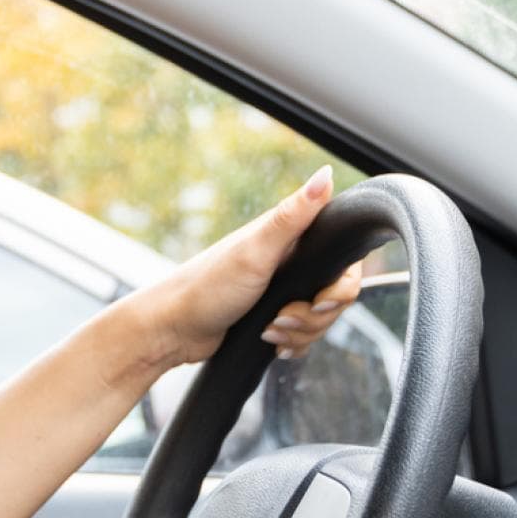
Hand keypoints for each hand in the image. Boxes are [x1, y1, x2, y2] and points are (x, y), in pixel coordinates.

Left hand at [145, 167, 362, 369]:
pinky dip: (292, 343)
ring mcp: (282, 291)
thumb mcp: (254, 251)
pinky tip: (270, 343)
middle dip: (314, 318)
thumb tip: (325, 174)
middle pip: (337, 297)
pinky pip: (303, 335)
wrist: (171, 329)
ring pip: (321, 320)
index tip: (320, 301)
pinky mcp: (273, 315)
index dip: (341, 288)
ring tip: (268, 331)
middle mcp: (289, 262)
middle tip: (280, 318)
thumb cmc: (206, 287)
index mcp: (289, 240)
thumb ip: (292, 216)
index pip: (345, 263)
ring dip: (299, 333)